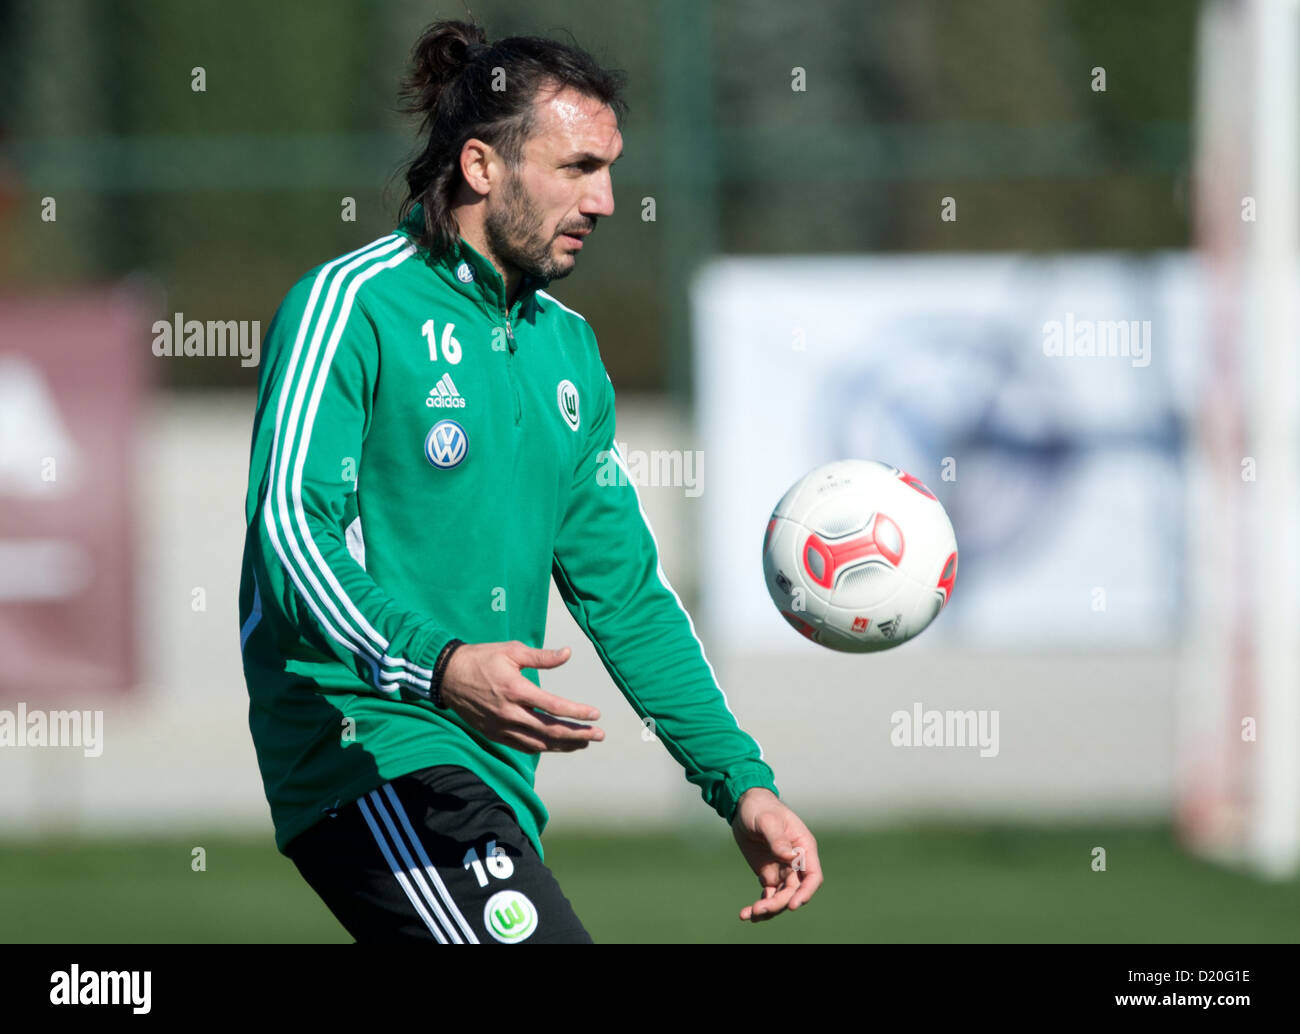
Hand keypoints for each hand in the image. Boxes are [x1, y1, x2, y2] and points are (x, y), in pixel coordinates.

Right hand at [439, 640, 604, 752]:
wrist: (447, 675)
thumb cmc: (482, 658)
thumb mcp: (512, 650)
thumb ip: (542, 656)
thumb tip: (568, 653)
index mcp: (516, 690)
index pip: (554, 706)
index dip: (578, 713)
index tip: (596, 715)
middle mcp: (509, 713)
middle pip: (551, 731)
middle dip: (578, 735)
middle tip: (599, 736)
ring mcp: (501, 727)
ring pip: (538, 743)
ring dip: (563, 745)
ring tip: (583, 743)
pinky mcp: (493, 734)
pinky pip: (523, 746)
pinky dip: (543, 747)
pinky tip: (556, 745)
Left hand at [731, 788, 822, 921]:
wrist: (744, 806)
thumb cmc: (760, 807)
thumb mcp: (767, 819)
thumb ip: (777, 838)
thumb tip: (790, 856)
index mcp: (803, 847)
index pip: (812, 875)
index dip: (806, 892)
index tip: (793, 905)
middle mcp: (796, 862)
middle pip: (794, 891)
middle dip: (779, 903)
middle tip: (759, 909)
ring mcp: (782, 870)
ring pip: (781, 897)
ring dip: (768, 909)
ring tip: (749, 915)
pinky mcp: (768, 875)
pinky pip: (768, 895)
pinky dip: (759, 906)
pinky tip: (745, 914)